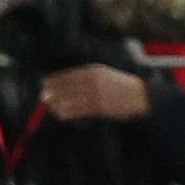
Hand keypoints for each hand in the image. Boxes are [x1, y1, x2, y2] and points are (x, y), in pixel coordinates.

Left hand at [38, 63, 153, 121]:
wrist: (141, 96)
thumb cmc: (122, 85)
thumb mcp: (106, 74)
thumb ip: (88, 76)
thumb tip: (68, 83)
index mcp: (95, 70)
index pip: (69, 74)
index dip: (55, 79)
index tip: (44, 82)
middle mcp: (94, 81)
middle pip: (68, 87)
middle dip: (53, 92)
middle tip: (43, 96)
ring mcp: (96, 94)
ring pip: (71, 99)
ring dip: (58, 103)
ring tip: (49, 106)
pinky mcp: (99, 107)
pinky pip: (79, 110)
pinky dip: (68, 112)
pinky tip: (61, 114)